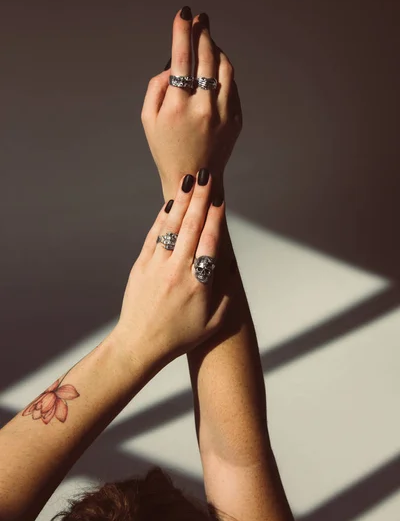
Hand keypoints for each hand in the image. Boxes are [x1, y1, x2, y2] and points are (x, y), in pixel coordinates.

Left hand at [112, 170, 229, 370]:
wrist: (140, 345)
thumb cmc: (181, 336)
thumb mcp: (214, 322)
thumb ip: (226, 293)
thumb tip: (229, 264)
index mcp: (199, 283)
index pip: (210, 241)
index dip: (215, 216)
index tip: (220, 198)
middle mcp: (178, 270)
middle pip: (191, 226)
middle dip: (200, 198)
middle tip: (206, 176)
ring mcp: (157, 266)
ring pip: (171, 227)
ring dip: (181, 201)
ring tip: (189, 181)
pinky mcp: (141, 266)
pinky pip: (153, 236)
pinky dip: (162, 219)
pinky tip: (169, 204)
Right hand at [141, 7, 242, 200]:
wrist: (196, 178)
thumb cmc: (166, 148)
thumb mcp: (148, 120)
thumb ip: (156, 87)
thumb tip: (173, 65)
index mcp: (177, 107)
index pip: (181, 59)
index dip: (182, 32)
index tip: (184, 14)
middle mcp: (202, 108)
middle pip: (206, 58)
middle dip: (202, 33)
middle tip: (200, 19)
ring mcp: (223, 114)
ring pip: (224, 68)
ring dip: (216, 49)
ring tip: (208, 39)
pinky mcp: (236, 120)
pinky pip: (232, 86)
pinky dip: (224, 70)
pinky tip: (216, 65)